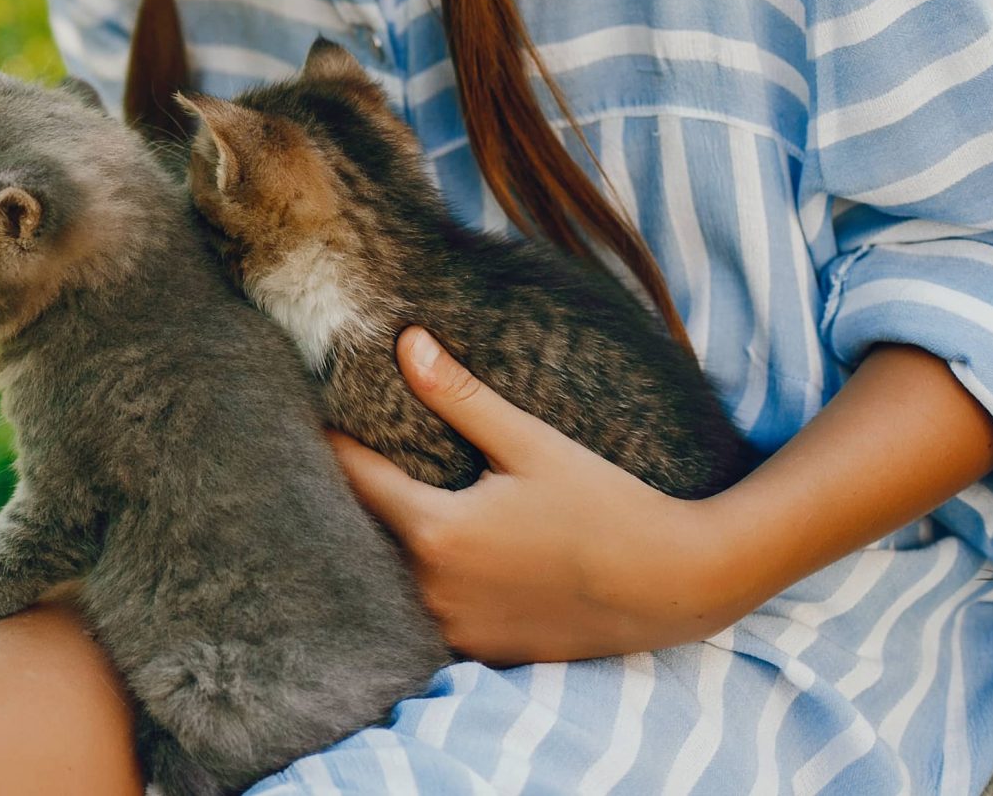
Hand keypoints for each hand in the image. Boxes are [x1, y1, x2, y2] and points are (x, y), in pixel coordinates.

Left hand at [330, 327, 753, 664]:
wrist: (675, 582)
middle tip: (341, 450)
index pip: (354, 480)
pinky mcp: (482, 650)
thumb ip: (458, 397)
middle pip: (364, 533)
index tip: (316, 413)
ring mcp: (457, 628)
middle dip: (351, 493)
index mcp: (436, 533)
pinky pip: (427, 612)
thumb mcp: (530, 443)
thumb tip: (404, 342)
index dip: (332, 444)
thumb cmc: (605, 504)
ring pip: (391, 579)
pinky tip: (432, 552)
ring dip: (382, 542)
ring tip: (379, 497)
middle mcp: (433, 590)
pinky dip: (419, 582)